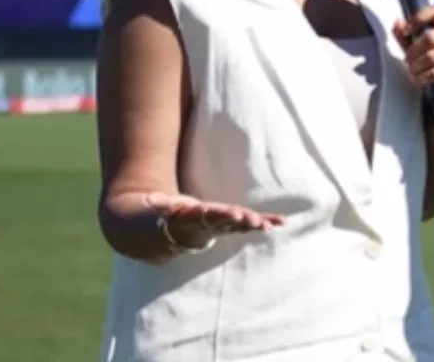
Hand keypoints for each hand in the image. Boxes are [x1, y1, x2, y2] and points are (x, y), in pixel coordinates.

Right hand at [144, 192, 283, 248]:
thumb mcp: (161, 210)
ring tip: (270, 224)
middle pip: (227, 223)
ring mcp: (221, 227)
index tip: (235, 214)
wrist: (168, 235)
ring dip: (256, 224)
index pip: (209, 216)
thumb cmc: (167, 214)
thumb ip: (159, 205)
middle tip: (256, 221)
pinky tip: (281, 221)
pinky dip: (265, 222)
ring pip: (240, 226)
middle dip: (242, 222)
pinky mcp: (229, 226)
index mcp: (193, 219)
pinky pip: (248, 225)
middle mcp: (210, 225)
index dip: (223, 215)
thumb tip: (152, 198)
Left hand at [393, 5, 433, 92]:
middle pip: (431, 37)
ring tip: (413, 71)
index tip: (407, 29)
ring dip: (418, 65)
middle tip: (408, 59)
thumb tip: (398, 23)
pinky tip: (419, 79)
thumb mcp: (418, 45)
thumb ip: (405, 35)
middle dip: (414, 51)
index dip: (420, 17)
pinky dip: (424, 77)